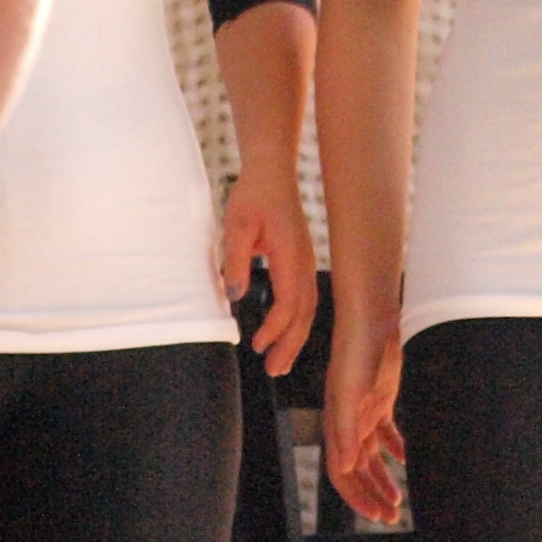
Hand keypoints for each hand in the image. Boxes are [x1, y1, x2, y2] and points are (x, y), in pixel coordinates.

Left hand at [221, 162, 316, 375]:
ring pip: (307, 309)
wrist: (272, 171)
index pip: (289, 301)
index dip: (275, 327)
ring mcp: (307, 263)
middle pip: (304, 313)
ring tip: (281, 364)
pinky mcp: (302, 263)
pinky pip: (305, 300)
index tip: (257, 345)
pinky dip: (297, 323)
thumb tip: (234, 296)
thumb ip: (236, 260)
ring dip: (295, 339)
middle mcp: (304, 262)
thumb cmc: (254, 194)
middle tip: (274, 371)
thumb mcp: (237, 224)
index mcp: (291, 254)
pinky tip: (285, 337)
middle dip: (290, 345)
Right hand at [325, 312, 403, 525]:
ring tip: (398, 500)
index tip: (377, 514)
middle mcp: (348, 425)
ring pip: (371, 457)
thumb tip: (344, 469)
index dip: (357, 497)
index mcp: (337, 427)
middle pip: (357, 472)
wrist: (371, 318)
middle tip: (390, 516)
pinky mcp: (380, 400)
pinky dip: (395, 450)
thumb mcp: (351, 394)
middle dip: (371, 496)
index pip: (342, 474)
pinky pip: (386, 434)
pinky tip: (407, 460)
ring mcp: (364, 413)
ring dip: (383, 479)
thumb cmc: (357, 353)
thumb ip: (346, 431)